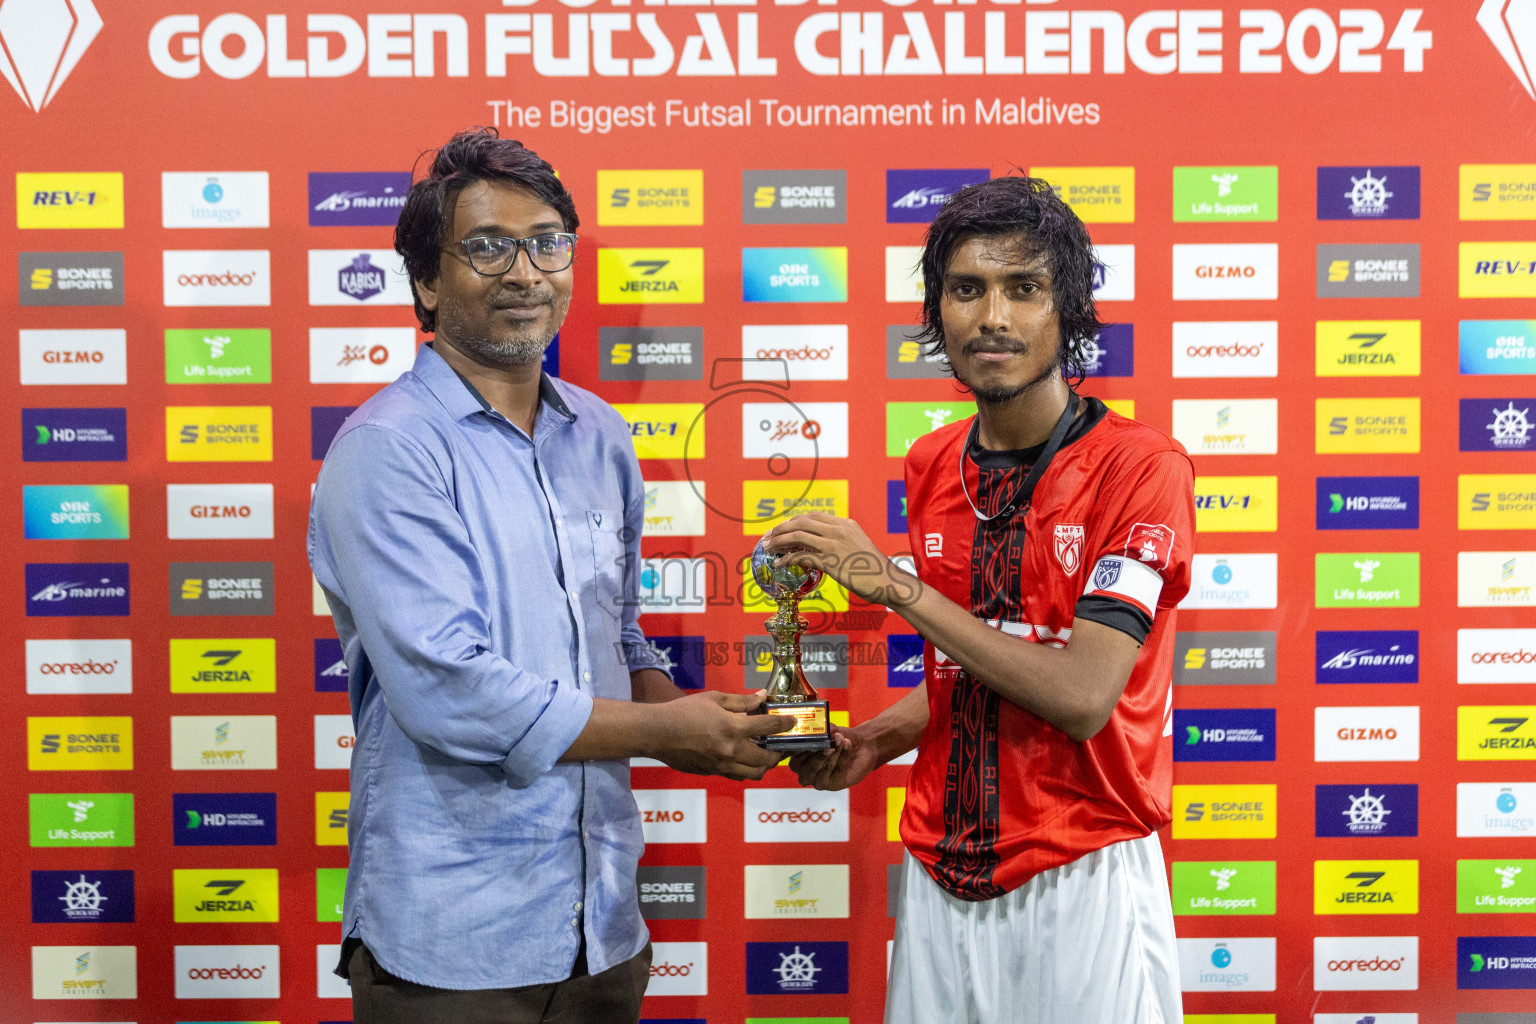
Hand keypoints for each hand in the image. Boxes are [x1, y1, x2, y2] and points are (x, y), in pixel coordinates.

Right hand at [653, 691, 794, 779]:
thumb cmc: (684, 711)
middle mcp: (731, 751)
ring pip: (754, 774)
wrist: (657, 733)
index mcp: (733, 728)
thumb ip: (741, 701)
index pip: (768, 729)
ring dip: (764, 766)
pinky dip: (745, 770)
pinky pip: (736, 776)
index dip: (784, 724)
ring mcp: (721, 766)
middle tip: (781, 745)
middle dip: (778, 752)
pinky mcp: (712, 773)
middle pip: (766, 759)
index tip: (793, 722)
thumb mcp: (714, 699)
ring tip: (766, 756)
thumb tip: (762, 697)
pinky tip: (744, 760)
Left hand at [763, 513, 918, 606]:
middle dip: (781, 528)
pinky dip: (785, 559)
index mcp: (845, 524)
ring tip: (767, 547)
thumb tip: (821, 548)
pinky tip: (778, 564)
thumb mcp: (858, 546)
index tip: (782, 529)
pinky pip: (801, 556)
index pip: (813, 516)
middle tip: (768, 537)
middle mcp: (838, 530)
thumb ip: (841, 542)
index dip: (794, 521)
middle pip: (801, 522)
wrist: (888, 581)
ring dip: (778, 541)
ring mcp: (834, 544)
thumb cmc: (874, 569)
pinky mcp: (830, 561)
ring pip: (797, 536)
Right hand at [787, 724, 881, 790]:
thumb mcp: (831, 729)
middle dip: (813, 753)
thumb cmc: (841, 737)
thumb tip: (820, 727)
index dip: (795, 747)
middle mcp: (801, 767)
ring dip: (829, 755)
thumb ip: (824, 728)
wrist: (862, 746)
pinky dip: (840, 758)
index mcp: (796, 753)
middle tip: (828, 743)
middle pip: (797, 765)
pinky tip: (846, 746)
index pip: (787, 752)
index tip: (806, 738)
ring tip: (841, 740)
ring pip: (815, 769)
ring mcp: (813, 777)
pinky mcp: (826, 784)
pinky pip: (830, 773)